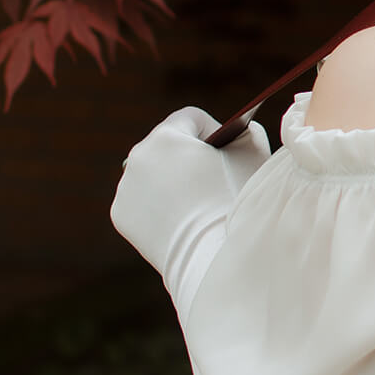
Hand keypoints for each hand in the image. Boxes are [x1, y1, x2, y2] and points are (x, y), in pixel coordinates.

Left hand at [111, 107, 270, 319]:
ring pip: (153, 172)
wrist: (212, 256)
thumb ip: (245, 132)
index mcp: (167, 136)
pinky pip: (142, 200)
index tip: (227, 151)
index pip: (191, 118)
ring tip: (194, 197)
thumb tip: (236, 132)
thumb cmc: (237, 203)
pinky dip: (157, 205)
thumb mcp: (253, 155)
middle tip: (212, 177)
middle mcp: (137, 156)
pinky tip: (178, 216)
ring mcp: (125, 187)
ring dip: (170, 179)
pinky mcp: (121, 214)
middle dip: (189, 156)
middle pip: (168, 145)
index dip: (215, 131)